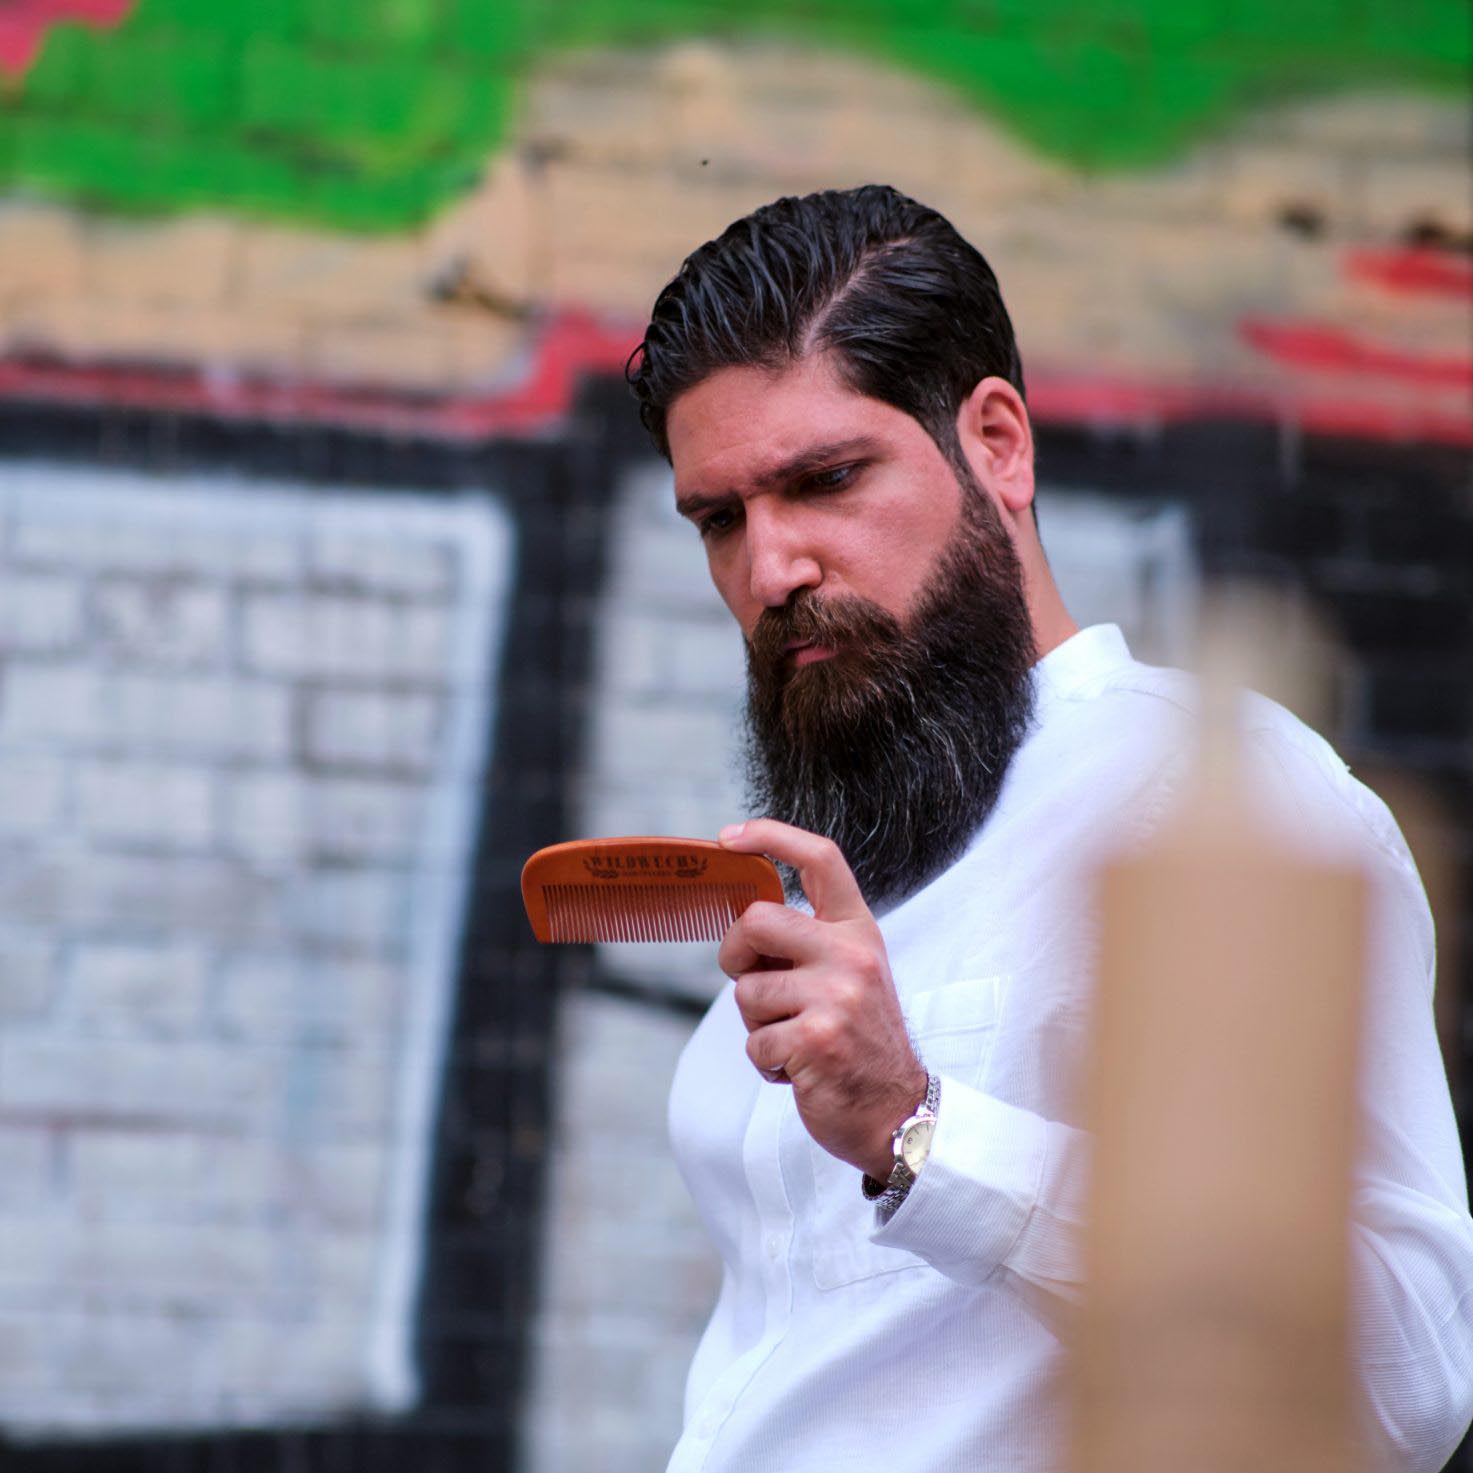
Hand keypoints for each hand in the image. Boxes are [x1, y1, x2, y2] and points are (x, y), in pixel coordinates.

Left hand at [717, 818, 927, 1179]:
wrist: (898, 1111)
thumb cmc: (859, 1041)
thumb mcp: (849, 975)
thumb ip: (806, 944)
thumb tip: (743, 921)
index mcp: (858, 930)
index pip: (820, 860)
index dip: (771, 836)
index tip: (730, 838)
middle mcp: (851, 953)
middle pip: (756, 919)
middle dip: (735, 953)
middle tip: (750, 979)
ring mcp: (836, 995)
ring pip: (747, 990)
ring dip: (757, 1023)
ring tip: (794, 1039)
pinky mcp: (815, 1038)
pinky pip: (754, 1041)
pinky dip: (766, 1062)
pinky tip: (799, 1069)